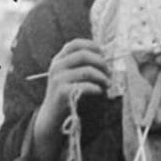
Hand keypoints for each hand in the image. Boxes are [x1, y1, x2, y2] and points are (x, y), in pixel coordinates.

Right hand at [32, 39, 109, 160]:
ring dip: (102, 77)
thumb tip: (104, 58)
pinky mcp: (62, 92)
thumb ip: (81, 65)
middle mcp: (56, 66)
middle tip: (109, 72)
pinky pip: (85, 86)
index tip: (103, 53)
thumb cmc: (66, 94)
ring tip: (108, 84)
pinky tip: (99, 91)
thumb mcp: (70, 75)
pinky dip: (96, 88)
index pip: (75, 44)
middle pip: (83, 55)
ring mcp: (58, 79)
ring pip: (87, 70)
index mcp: (59, 59)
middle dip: (100, 62)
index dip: (92, 45)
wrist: (52, 116)